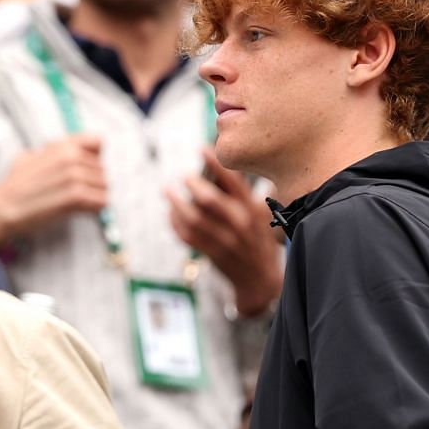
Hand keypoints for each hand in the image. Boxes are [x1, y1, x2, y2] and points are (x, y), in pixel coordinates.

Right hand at [0, 134, 108, 245]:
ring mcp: (74, 176)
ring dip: (97, 197)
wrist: (2, 207)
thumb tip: (62, 152)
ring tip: (80, 204)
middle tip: (80, 194)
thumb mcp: (28, 157)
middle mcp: (70, 157)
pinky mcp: (75, 197)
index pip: (98, 142)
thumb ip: (49, 153)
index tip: (88, 169)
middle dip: (95, 183)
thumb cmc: (14, 186)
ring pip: (105, 187)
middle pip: (103, 169)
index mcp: (61, 146)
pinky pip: (102, 202)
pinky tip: (83, 212)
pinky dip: (97, 209)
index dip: (95, 157)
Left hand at [168, 147, 282, 317]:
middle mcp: (239, 224)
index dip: (216, 163)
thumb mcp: (259, 215)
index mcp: (251, 210)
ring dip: (176, 203)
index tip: (202, 148)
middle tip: (185, 177)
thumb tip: (220, 167)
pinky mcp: (212, 254)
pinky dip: (175, 222)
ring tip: (167, 191)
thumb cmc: (258, 241)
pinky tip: (171, 213)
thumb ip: (242, 194)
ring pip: (193, 219)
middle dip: (193, 184)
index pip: (233, 182)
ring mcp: (224, 241)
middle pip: (209, 200)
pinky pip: (187, 236)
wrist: (260, 279)